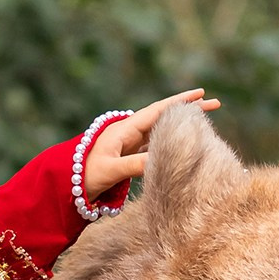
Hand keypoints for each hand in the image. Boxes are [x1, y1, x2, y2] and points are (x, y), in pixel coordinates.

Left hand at [83, 89, 221, 206]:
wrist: (64, 186)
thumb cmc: (84, 176)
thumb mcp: (110, 170)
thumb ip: (134, 165)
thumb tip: (161, 160)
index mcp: (123, 130)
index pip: (158, 111)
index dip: (180, 102)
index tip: (201, 93)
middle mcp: (127, 132)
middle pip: (163, 116)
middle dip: (188, 109)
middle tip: (214, 103)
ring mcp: (128, 143)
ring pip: (160, 130)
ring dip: (180, 125)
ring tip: (203, 121)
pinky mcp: (127, 156)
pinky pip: (153, 144)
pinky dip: (169, 140)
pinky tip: (180, 141)